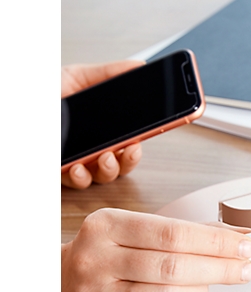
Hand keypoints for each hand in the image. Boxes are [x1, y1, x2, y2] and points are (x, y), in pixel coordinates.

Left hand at [61, 60, 144, 188]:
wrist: (27, 99)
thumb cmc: (52, 90)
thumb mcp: (80, 76)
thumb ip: (111, 73)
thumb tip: (139, 67)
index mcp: (103, 131)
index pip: (127, 146)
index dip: (135, 149)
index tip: (138, 144)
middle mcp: (94, 149)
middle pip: (120, 165)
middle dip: (127, 161)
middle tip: (128, 151)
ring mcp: (79, 162)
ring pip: (102, 176)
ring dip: (108, 170)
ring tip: (105, 158)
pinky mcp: (61, 170)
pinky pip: (76, 181)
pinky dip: (80, 177)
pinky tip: (78, 167)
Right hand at [61, 209, 250, 291]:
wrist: (60, 281)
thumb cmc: (109, 253)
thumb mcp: (138, 230)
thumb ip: (187, 232)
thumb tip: (239, 236)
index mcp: (109, 225)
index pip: (174, 233)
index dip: (216, 241)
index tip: (247, 245)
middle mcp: (97, 259)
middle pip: (173, 266)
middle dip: (220, 268)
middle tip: (245, 269)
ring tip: (205, 285)